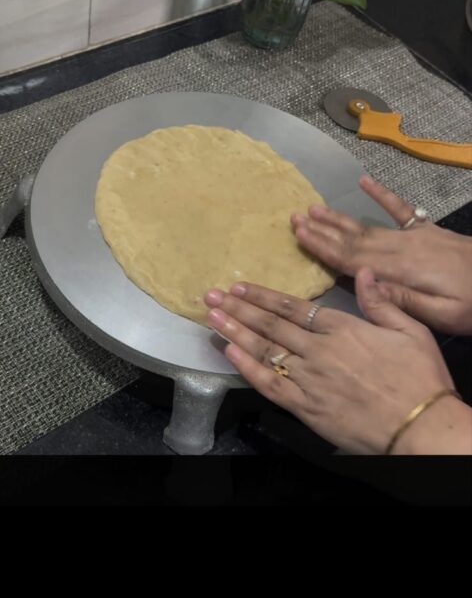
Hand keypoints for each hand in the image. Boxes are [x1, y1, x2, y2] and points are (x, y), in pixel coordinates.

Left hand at [204, 273, 469, 453]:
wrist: (419, 427)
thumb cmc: (419, 378)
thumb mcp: (411, 331)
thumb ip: (381, 301)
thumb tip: (362, 272)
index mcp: (343, 328)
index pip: (293, 307)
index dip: (263, 296)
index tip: (240, 286)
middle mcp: (319, 350)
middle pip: (271, 326)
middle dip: (238, 310)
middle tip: (210, 296)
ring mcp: (310, 380)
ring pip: (265, 351)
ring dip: (235, 333)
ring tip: (211, 318)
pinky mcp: (306, 408)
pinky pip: (269, 385)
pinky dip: (247, 368)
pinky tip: (229, 354)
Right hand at [291, 175, 471, 335]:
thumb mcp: (442, 314)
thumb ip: (402, 300)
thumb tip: (364, 285)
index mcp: (400, 270)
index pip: (353, 258)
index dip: (323, 246)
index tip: (299, 234)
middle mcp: (402, 247)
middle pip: (354, 239)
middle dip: (322, 229)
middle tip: (294, 218)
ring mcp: (415, 236)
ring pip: (369, 225)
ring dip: (340, 217)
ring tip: (314, 207)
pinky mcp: (428, 231)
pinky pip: (400, 209)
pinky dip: (381, 195)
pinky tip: (366, 181)